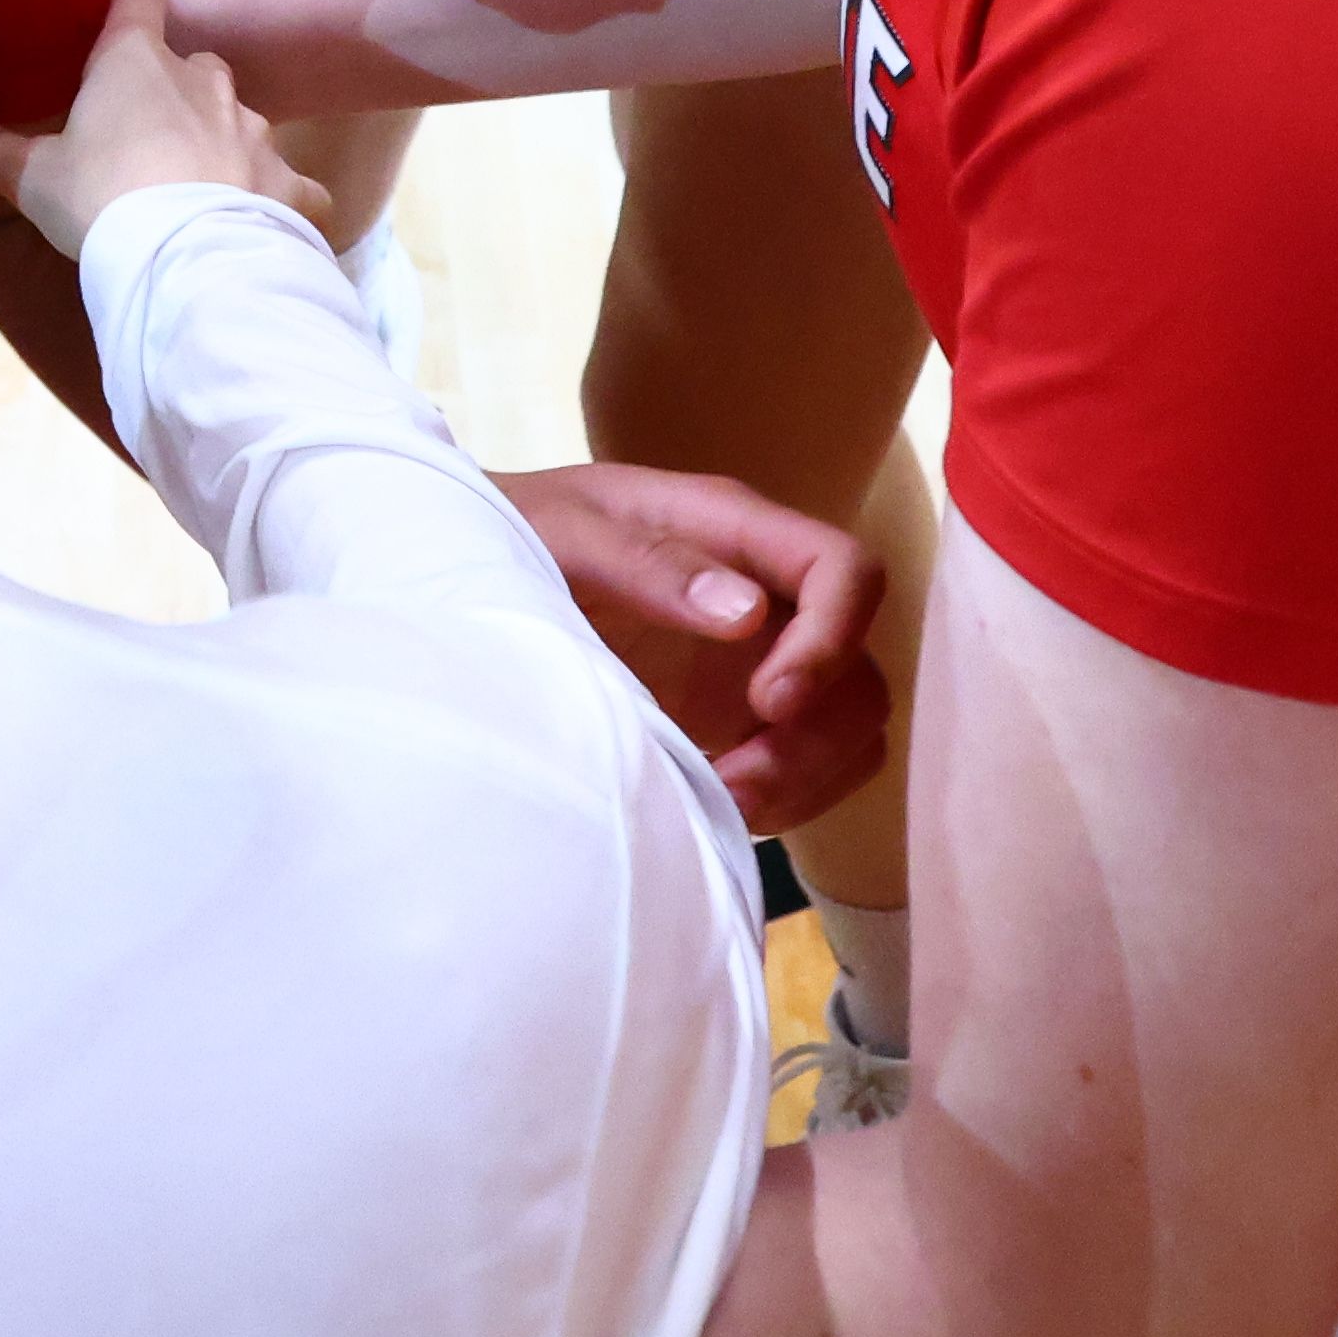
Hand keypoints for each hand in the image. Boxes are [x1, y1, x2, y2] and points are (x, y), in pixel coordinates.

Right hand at [0, 0, 320, 258]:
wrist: (185, 259)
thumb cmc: (102, 200)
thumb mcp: (34, 179)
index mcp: (135, 61)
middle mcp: (201, 79)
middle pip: (188, 65)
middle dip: (171, 92)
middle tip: (143, 134)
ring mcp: (253, 129)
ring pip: (238, 122)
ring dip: (221, 147)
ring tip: (198, 192)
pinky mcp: (288, 183)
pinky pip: (294, 186)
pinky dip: (283, 201)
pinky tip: (272, 224)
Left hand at [491, 460, 899, 827]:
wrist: (478, 579)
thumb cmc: (520, 536)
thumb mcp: (568, 535)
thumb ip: (650, 564)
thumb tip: (749, 612)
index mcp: (735, 532)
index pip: (845, 570)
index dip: (833, 638)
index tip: (770, 700)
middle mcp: (769, 597)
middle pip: (860, 670)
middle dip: (814, 737)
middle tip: (737, 778)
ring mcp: (760, 663)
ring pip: (848, 727)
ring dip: (804, 777)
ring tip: (721, 800)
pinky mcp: (740, 720)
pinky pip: (812, 766)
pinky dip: (789, 798)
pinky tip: (719, 804)